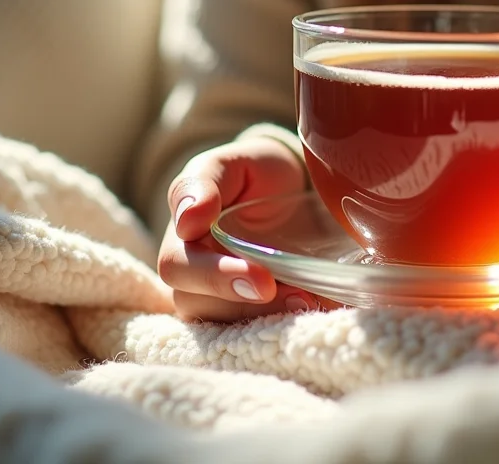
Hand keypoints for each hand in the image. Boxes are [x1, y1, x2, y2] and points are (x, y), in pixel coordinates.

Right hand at [156, 137, 322, 321]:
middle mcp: (195, 276)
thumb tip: (187, 221)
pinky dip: (286, 326)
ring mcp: (222, 299)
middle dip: (247, 307)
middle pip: (200, 306)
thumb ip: (202, 183)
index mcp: (182, 239)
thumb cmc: (253, 173)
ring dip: (269, 320)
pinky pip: (256, 334)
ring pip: (227, 327)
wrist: (291, 186)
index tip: (261, 280)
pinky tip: (319, 310)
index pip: (179, 268)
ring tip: (310, 303)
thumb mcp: (229, 164)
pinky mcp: (254, 313)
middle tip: (297, 297)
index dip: (215, 278)